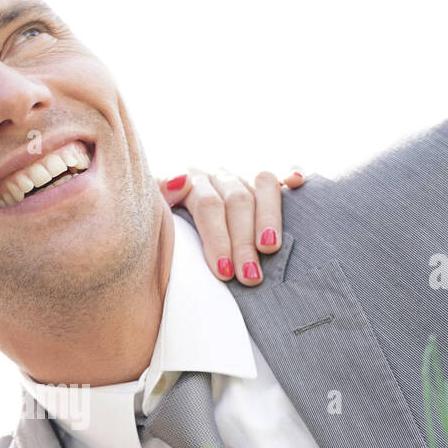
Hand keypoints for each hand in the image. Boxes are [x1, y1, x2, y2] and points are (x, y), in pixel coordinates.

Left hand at [158, 167, 305, 285]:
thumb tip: (181, 181)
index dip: (217, 238)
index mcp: (188, 181)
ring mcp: (240, 173)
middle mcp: (216, 174)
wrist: (162, 213)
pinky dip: (291, 172)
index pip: (207, 206)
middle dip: (243, 242)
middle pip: (237, 200)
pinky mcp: (260, 178)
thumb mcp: (150, 214)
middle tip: (249, 278)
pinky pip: (279, 170)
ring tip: (270, 248)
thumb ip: (159, 196)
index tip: (223, 272)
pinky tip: (297, 182)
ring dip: (270, 217)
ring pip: (262, 184)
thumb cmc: (159, 228)